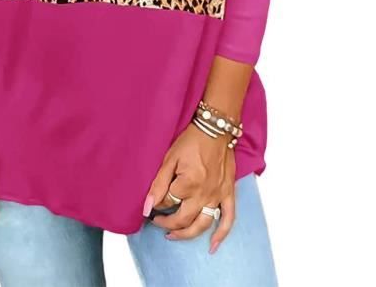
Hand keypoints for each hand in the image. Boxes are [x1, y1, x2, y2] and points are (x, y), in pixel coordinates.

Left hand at [143, 123, 235, 253]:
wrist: (215, 129)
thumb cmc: (191, 141)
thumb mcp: (169, 159)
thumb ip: (158, 185)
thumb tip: (147, 208)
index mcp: (188, 184)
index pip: (167, 203)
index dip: (157, 203)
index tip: (152, 201)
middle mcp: (204, 194)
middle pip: (182, 218)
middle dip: (166, 222)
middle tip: (156, 221)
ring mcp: (218, 196)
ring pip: (201, 224)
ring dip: (186, 234)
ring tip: (172, 235)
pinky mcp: (228, 193)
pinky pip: (228, 218)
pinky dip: (221, 234)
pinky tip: (212, 246)